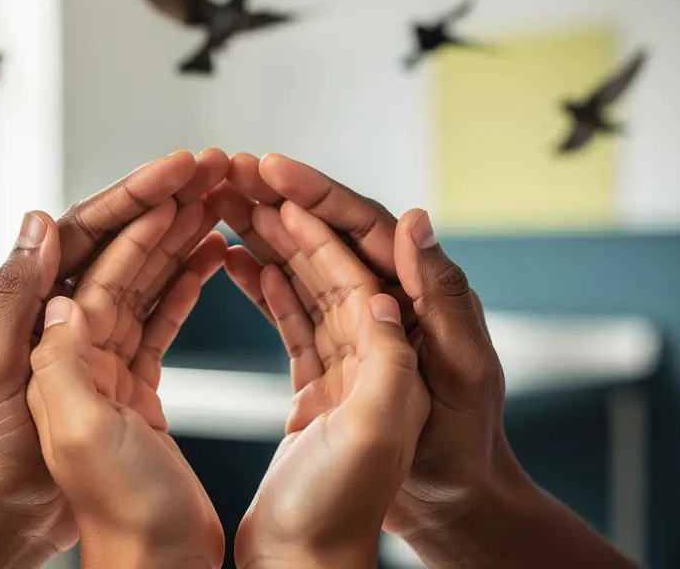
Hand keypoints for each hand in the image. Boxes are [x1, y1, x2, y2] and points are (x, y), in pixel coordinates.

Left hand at [0, 149, 228, 553]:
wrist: (11, 521)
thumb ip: (15, 299)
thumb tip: (37, 222)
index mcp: (29, 305)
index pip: (90, 232)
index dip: (139, 195)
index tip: (183, 166)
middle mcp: (62, 315)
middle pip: (126, 243)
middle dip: (173, 202)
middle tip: (221, 170)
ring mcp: (96, 343)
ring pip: (148, 273)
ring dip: (184, 235)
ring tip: (225, 203)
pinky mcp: (123, 373)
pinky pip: (159, 316)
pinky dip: (186, 285)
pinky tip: (214, 260)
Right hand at [216, 154, 637, 568]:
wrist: (444, 512)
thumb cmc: (460, 450)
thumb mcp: (460, 372)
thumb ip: (439, 297)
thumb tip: (415, 219)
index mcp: (421, 301)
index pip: (364, 230)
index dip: (316, 194)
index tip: (269, 167)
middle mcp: (387, 309)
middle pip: (326, 241)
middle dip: (277, 203)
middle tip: (228, 172)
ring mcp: (353, 337)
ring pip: (303, 271)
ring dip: (263, 235)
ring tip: (220, 204)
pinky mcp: (327, 367)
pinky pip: (292, 314)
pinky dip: (263, 286)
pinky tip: (234, 262)